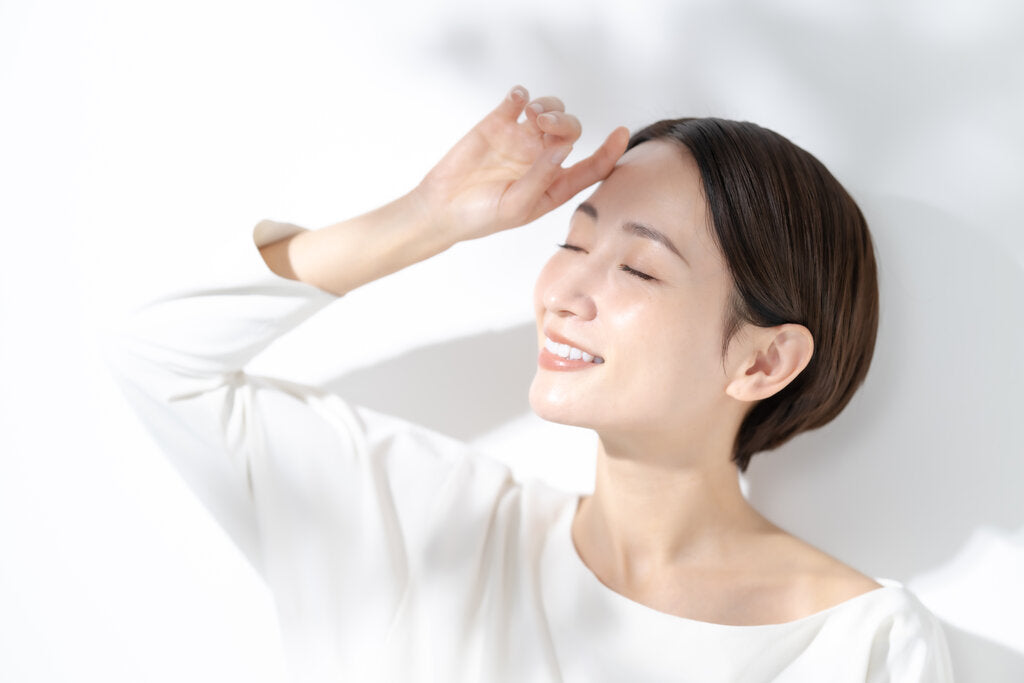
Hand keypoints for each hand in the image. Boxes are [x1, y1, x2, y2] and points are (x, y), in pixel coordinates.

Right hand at [411, 85, 629, 243]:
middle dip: (564, 122)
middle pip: (570, 130)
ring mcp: (520, 139)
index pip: (592, 167)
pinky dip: (522, 95)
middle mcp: (542, 159)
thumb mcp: (516, 206)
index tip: (622, 133)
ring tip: (532, 114)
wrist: (441, 209)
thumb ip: (541, 177)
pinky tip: (517, 101)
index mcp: (554, 184)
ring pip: (549, 111)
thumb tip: (563, 148)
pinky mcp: (497, 124)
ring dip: (548, 107)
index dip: (610, 151)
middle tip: (544, 124)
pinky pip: (517, 100)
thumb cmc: (481, 217)